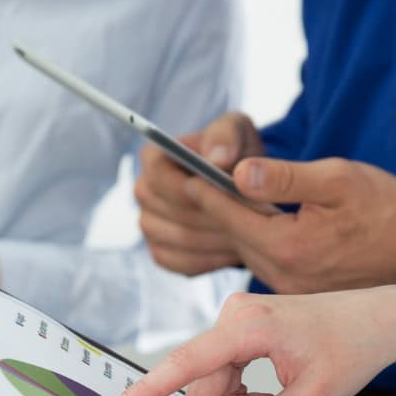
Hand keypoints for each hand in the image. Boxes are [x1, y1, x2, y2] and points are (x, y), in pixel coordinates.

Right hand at [107, 285, 395, 395]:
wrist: (378, 320)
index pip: (186, 364)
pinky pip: (224, 373)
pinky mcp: (241, 328)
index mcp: (249, 327)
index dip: (149, 390)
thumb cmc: (353, 348)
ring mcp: (236, 320)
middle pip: (202, 385)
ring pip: (212, 383)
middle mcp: (235, 316)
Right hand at [133, 112, 264, 275]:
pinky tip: (237, 250)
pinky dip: (213, 259)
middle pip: (172, 212)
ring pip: (182, 240)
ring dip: (218, 238)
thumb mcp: (237, 132)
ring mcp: (149, 225)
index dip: (191, 187)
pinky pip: (184, 263)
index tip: (225, 192)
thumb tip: (217, 157)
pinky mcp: (162, 253)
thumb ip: (226, 137)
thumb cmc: (236, 153)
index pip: (159, 176)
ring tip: (250, 233)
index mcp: (153, 158)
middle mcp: (144, 191)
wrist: (242, 187)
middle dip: (211, 215)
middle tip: (249, 218)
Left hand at [184, 157, 395, 292]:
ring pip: (246, 250)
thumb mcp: (338, 180)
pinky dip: (251, 240)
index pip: (231, 214)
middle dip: (209, 208)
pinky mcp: (299, 293)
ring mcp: (291, 289)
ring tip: (208, 198)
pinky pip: (263, 262)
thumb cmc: (386, 209)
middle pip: (232, 235)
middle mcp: (285, 274)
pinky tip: (247, 223)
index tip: (181, 171)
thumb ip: (286, 177)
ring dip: (229, 225)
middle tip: (181, 182)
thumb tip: (239, 171)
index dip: (205, 189)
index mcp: (290, 245)